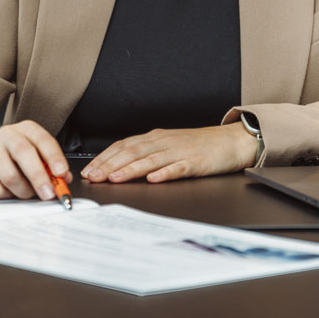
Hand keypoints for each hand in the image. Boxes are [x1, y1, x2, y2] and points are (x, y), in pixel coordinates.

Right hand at [0, 120, 71, 200]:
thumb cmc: (18, 156)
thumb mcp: (37, 154)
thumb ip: (51, 166)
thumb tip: (64, 179)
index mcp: (26, 129)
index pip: (42, 139)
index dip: (54, 157)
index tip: (61, 174)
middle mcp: (8, 135)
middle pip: (23, 153)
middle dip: (38, 177)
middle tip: (49, 193)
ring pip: (9, 175)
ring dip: (24, 191)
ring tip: (28, 193)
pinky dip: (9, 196)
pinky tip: (11, 191)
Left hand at [81, 124, 256, 183]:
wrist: (230, 141)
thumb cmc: (198, 145)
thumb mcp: (168, 145)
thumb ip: (147, 153)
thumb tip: (120, 166)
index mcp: (155, 138)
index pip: (123, 145)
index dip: (104, 157)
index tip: (88, 170)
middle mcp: (164, 142)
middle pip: (131, 152)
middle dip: (109, 165)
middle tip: (92, 177)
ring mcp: (179, 152)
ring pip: (150, 160)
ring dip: (130, 169)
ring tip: (114, 178)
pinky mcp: (195, 162)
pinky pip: (177, 168)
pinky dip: (164, 173)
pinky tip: (153, 179)